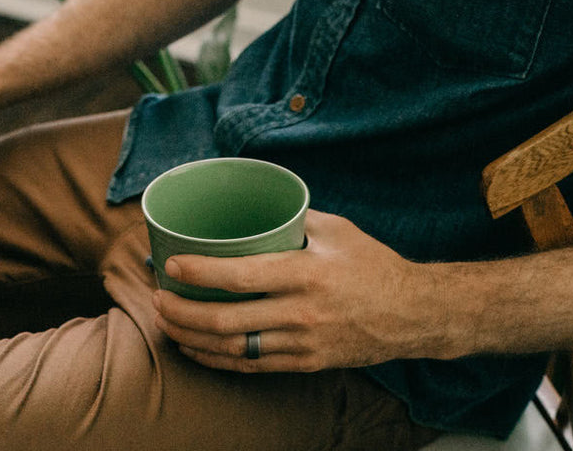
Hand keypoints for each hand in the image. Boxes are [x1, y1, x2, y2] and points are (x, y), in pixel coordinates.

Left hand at [152, 210, 458, 372]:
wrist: (413, 315)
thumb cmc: (373, 266)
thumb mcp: (337, 230)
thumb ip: (292, 219)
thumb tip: (252, 206)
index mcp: (305, 274)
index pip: (239, 276)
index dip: (197, 273)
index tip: (170, 266)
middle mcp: (300, 313)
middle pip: (225, 321)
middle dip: (182, 312)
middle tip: (158, 299)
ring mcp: (302, 343)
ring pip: (232, 349)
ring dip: (192, 338)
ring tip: (168, 324)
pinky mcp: (305, 363)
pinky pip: (251, 366)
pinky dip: (217, 359)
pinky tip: (197, 349)